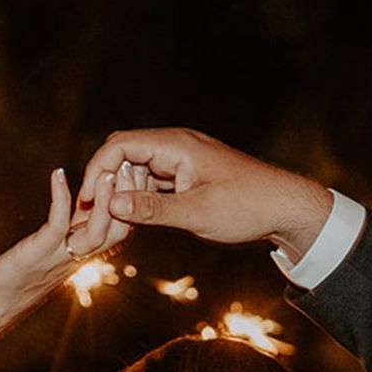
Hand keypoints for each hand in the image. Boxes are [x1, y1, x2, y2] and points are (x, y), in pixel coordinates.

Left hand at [0, 168, 129, 318]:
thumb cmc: (16, 276)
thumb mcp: (51, 249)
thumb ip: (69, 231)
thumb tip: (80, 207)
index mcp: (84, 255)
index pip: (121, 229)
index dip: (131, 202)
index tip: (135, 172)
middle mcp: (78, 258)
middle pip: (119, 231)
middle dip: (128, 199)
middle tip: (132, 166)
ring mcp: (60, 257)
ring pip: (98, 233)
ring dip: (105, 201)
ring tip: (108, 172)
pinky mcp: (38, 253)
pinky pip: (57, 225)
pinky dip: (60, 198)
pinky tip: (58, 174)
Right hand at [79, 128, 332, 261]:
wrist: (286, 209)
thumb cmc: (248, 207)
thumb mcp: (197, 213)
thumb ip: (151, 208)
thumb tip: (111, 203)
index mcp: (176, 146)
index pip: (119, 146)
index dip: (96, 171)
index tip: (84, 202)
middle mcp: (176, 148)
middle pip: (123, 156)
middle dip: (104, 184)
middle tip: (93, 217)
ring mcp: (182, 162)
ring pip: (136, 172)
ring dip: (121, 195)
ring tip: (112, 225)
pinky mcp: (188, 178)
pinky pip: (152, 184)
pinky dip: (139, 201)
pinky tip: (134, 223)